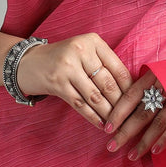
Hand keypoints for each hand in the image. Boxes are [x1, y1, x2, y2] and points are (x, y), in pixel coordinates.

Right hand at [16, 32, 131, 129]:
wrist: (28, 62)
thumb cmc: (64, 58)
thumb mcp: (84, 52)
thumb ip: (104, 64)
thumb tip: (130, 89)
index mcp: (92, 41)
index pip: (117, 68)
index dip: (129, 88)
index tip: (137, 103)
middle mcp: (80, 51)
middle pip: (107, 83)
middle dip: (121, 104)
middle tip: (130, 118)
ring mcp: (67, 67)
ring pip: (95, 96)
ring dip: (108, 113)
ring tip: (117, 125)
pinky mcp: (57, 83)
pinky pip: (80, 104)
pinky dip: (93, 117)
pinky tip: (101, 125)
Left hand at [104, 69, 165, 160]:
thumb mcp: (164, 72)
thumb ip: (148, 84)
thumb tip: (126, 103)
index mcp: (155, 75)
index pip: (130, 96)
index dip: (117, 113)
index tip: (106, 128)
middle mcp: (165, 87)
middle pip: (140, 113)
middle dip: (124, 132)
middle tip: (111, 147)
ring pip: (156, 124)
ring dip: (142, 143)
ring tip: (131, 156)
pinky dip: (163, 141)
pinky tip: (153, 152)